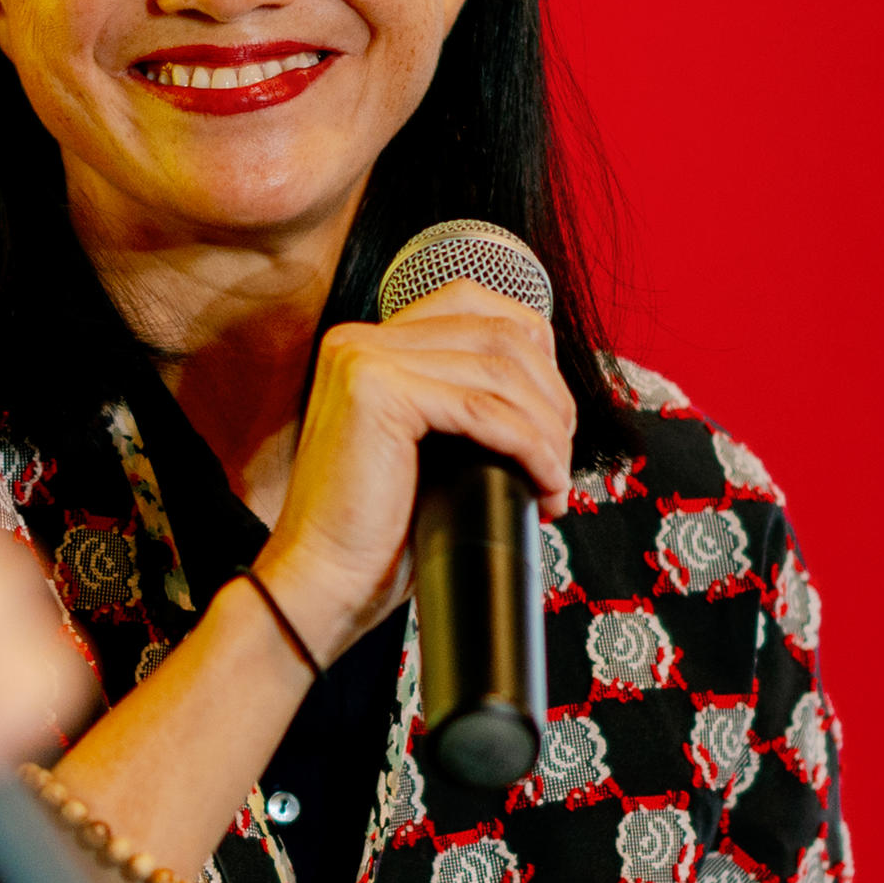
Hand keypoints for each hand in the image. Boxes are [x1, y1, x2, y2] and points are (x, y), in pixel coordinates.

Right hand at [247, 277, 576, 661]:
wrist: (322, 580)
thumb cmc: (372, 532)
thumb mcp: (426, 449)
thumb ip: (464, 403)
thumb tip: (549, 399)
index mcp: (368, 344)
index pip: (473, 302)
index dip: (533, 347)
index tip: (553, 411)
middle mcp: (361, 339)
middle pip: (498, 333)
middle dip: (551, 396)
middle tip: (561, 455)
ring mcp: (364, 359)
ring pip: (501, 370)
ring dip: (547, 427)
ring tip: (554, 478)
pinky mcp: (377, 392)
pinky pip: (483, 409)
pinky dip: (530, 446)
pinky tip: (543, 482)